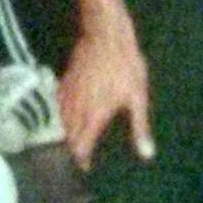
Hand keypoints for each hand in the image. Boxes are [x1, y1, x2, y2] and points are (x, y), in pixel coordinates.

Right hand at [61, 17, 153, 169]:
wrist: (105, 34)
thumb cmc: (125, 66)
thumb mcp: (138, 97)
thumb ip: (139, 127)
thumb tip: (147, 154)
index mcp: (95, 116)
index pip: (82, 145)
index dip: (82, 159)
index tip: (85, 168)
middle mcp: (77, 109)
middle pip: (67, 136)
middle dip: (70, 150)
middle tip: (75, 159)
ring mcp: (67, 94)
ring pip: (59, 121)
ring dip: (62, 134)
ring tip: (68, 143)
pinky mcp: (64, 81)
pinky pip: (56, 104)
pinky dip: (57, 115)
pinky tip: (61, 116)